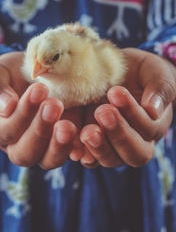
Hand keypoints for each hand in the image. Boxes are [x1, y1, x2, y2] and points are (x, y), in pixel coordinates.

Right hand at [0, 52, 81, 169]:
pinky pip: (73, 154)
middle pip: (26, 153)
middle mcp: (19, 145)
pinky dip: (80, 149)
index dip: (22, 114)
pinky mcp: (67, 144)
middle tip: (54, 105)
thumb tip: (6, 107)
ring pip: (49, 160)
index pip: (7, 131)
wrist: (41, 71)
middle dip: (40, 130)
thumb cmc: (14, 73)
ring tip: (68, 126)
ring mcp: (45, 147)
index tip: (38, 90)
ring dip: (59, 145)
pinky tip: (88, 135)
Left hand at [80, 48, 175, 167]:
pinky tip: (70, 144)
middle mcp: (135, 143)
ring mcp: (112, 146)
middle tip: (102, 111)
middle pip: (132, 153)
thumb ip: (160, 89)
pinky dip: (79, 151)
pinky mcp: (90, 144)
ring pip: (109, 159)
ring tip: (87, 131)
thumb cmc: (140, 73)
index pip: (148, 128)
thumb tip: (154, 110)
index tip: (115, 92)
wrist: (119, 72)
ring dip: (98, 147)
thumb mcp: (155, 73)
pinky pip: (86, 156)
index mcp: (153, 126)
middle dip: (118, 134)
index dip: (133, 113)